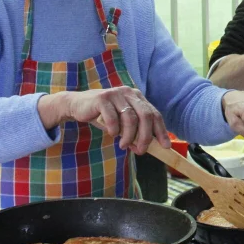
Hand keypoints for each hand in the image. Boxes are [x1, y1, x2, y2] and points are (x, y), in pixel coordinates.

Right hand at [40, 86, 169, 154]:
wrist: (77, 105)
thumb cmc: (103, 116)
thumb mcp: (121, 123)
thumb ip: (133, 131)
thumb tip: (144, 148)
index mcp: (138, 97)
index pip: (155, 114)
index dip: (161, 131)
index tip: (166, 146)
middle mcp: (129, 93)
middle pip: (145, 116)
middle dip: (145, 136)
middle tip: (141, 151)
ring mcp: (116, 94)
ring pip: (130, 118)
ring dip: (129, 136)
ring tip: (124, 146)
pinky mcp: (103, 98)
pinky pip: (113, 117)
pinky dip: (114, 129)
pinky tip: (112, 134)